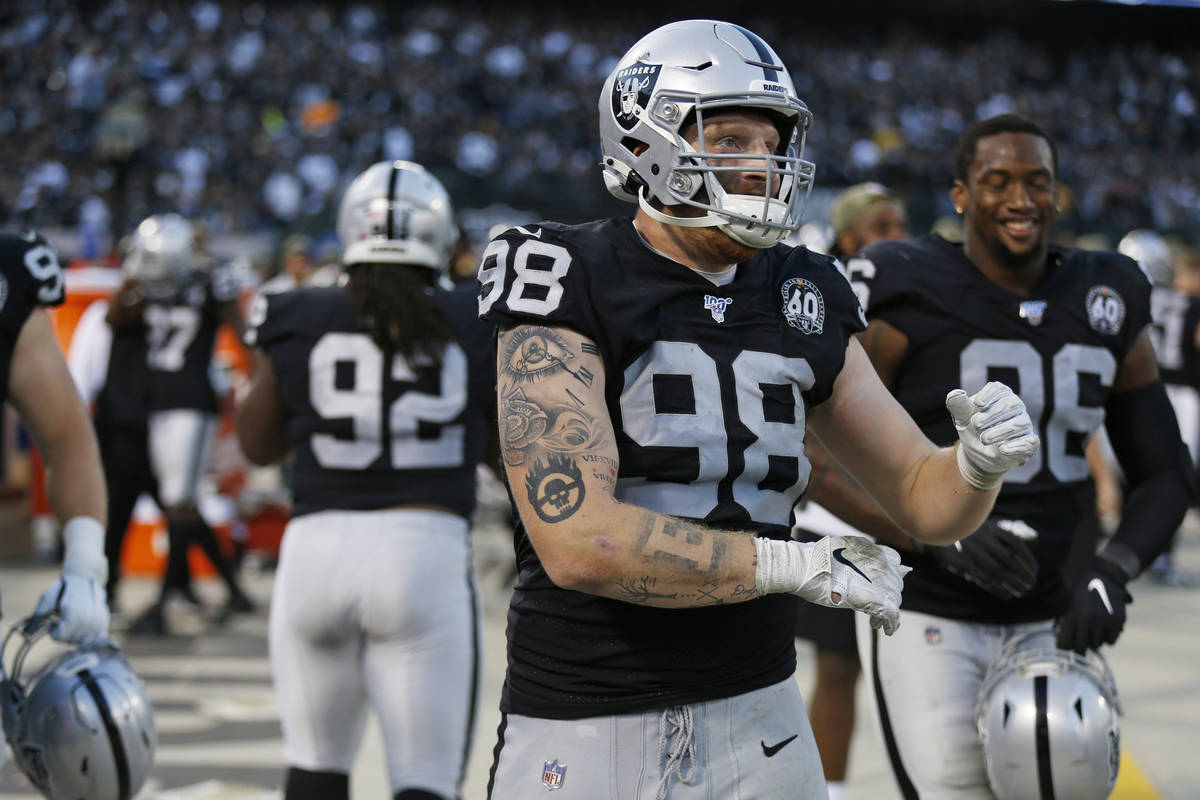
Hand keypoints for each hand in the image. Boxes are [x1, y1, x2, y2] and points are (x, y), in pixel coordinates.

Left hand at [33, 517, 108, 643]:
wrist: (85, 576)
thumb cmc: (64, 587)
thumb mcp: (48, 596)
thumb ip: (41, 612)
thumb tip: (30, 627)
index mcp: (73, 610)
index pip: (63, 635)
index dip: (55, 634)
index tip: (52, 625)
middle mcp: (88, 615)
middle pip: (74, 639)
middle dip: (65, 636)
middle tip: (61, 625)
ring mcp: (98, 617)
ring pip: (87, 639)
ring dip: (77, 637)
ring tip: (72, 626)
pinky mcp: (105, 618)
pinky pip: (98, 635)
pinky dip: (90, 636)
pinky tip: (83, 630)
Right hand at [756, 535, 909, 634]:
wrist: (803, 567)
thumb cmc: (815, 560)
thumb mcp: (840, 551)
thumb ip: (855, 556)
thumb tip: (858, 565)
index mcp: (871, 550)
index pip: (894, 561)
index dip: (891, 573)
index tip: (884, 582)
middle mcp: (879, 564)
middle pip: (896, 582)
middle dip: (889, 594)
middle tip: (878, 604)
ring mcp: (877, 580)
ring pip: (894, 598)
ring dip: (888, 609)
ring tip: (878, 621)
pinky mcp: (872, 598)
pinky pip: (891, 613)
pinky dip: (890, 623)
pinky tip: (885, 629)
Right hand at [919, 518, 1038, 598]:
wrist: (941, 533)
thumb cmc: (972, 532)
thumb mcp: (990, 527)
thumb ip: (1011, 530)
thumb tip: (1034, 536)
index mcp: (992, 528)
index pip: (1016, 544)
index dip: (1027, 559)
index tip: (1035, 572)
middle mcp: (982, 537)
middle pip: (1007, 558)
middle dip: (1021, 574)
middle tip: (1031, 585)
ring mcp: (972, 550)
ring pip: (996, 570)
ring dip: (1011, 583)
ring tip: (1021, 592)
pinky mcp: (964, 562)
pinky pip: (982, 578)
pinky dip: (996, 589)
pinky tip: (1006, 596)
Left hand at [946, 382, 1039, 489]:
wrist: (978, 454)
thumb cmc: (972, 429)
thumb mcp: (962, 418)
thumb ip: (958, 406)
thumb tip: (955, 393)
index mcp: (1000, 396)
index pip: (999, 389)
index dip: (989, 395)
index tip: (977, 404)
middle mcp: (1016, 407)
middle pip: (1011, 404)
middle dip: (992, 414)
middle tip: (976, 424)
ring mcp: (1024, 425)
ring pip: (1020, 423)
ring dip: (1001, 431)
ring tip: (984, 439)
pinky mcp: (1029, 443)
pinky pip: (1030, 442)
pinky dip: (1017, 446)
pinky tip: (1002, 449)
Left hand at [1056, 555, 1131, 653]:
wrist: (1099, 578)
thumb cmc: (1078, 595)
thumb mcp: (1066, 607)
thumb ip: (1063, 626)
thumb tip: (1062, 647)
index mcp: (1071, 615)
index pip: (1064, 645)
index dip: (1065, 646)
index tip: (1067, 643)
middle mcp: (1087, 618)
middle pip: (1080, 648)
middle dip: (1079, 645)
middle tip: (1081, 639)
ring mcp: (1104, 619)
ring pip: (1096, 645)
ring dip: (1094, 639)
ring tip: (1093, 626)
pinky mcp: (1118, 620)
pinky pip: (1111, 642)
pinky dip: (1108, 637)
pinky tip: (1104, 626)